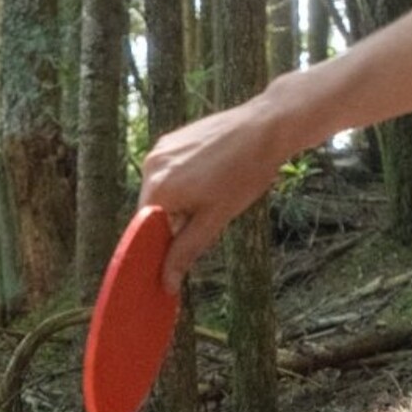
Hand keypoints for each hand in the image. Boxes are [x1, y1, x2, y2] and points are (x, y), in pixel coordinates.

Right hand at [139, 86, 294, 290]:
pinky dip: (184, 181)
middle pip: (154, 210)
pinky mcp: (172, 139)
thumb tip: (166, 283)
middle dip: (175, 221)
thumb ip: (186, 252)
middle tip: (207, 219)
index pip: (146, 232)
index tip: (182, 252)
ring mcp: (160, 149)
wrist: (265, 128)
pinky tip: (211, 176)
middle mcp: (151, 166)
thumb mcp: (214, 220)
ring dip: (181, 201)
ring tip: (214, 192)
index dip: (163, 246)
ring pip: (163, 190)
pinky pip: (169, 171)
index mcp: (158, 189)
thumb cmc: (244, 174)